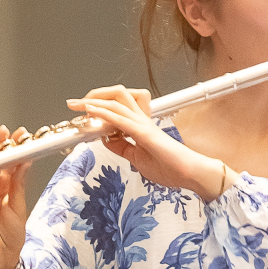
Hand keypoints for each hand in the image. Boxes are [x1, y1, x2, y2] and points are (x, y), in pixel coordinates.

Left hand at [67, 86, 234, 200]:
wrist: (190, 174)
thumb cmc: (170, 168)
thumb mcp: (136, 159)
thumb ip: (122, 148)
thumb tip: (107, 141)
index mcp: (141, 126)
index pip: (118, 107)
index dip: (99, 106)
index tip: (82, 113)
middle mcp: (142, 120)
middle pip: (118, 95)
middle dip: (95, 95)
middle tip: (78, 104)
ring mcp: (143, 125)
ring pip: (117, 101)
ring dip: (94, 100)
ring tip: (78, 104)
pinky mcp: (144, 133)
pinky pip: (120, 119)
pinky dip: (103, 113)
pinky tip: (91, 111)